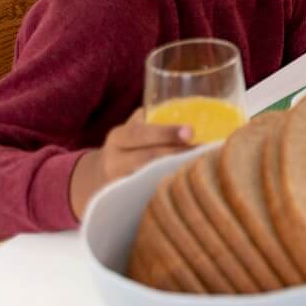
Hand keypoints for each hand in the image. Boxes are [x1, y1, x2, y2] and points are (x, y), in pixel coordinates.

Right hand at [69, 107, 191, 217]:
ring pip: (150, 179)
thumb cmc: (129, 145)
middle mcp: (115, 162)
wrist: (99, 177)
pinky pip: (151, 195)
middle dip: (178, 154)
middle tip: (205, 150)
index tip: (190, 131)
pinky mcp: (128, 200)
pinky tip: (190, 183)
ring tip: (203, 165)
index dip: (165, 133)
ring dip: (178, 172)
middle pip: (148, 159)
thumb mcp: (134, 128)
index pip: (139, 134)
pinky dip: (170, 188)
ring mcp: (120, 184)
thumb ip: (156, 118)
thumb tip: (198, 105)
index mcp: (119, 138)